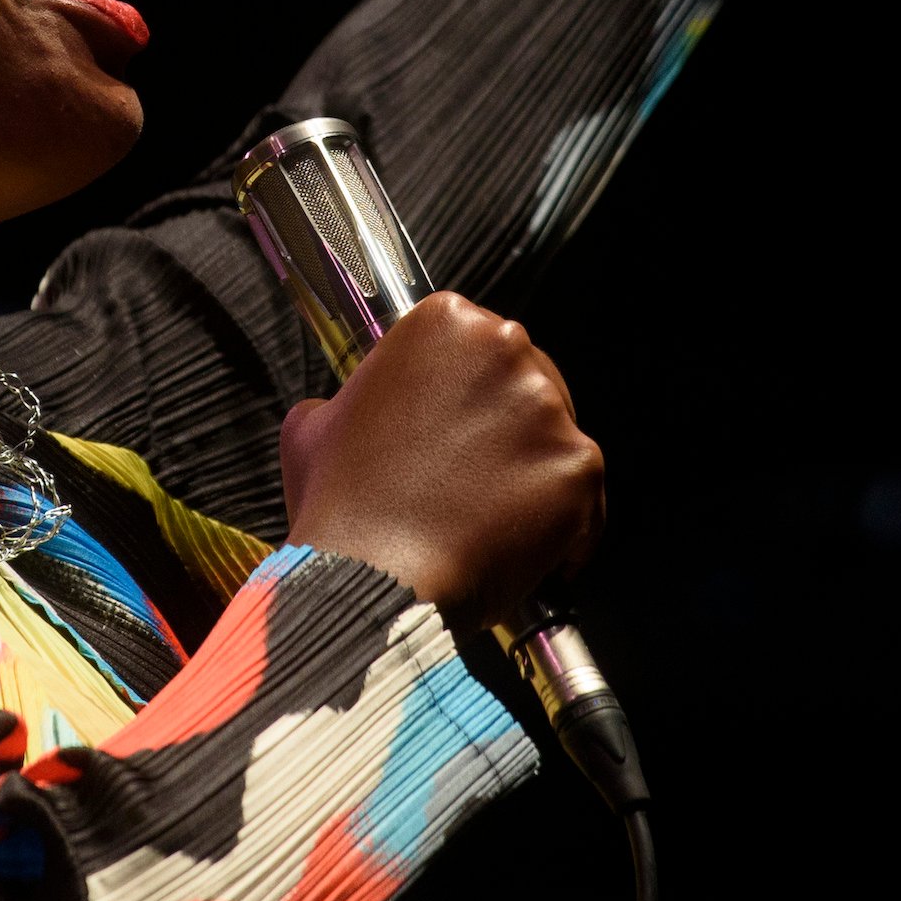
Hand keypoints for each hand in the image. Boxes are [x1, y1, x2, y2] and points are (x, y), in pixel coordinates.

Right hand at [279, 293, 602, 632]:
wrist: (375, 578)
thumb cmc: (344, 507)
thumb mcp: (313, 426)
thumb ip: (345, 400)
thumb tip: (348, 412)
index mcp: (444, 323)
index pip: (478, 345)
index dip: (466, 394)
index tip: (456, 425)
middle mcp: (503, 349)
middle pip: (528, 382)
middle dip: (507, 429)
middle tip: (472, 476)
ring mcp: (547, 408)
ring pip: (555, 439)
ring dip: (533, 475)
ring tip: (489, 520)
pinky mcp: (579, 465)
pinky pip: (586, 495)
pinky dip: (565, 525)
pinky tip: (519, 547)